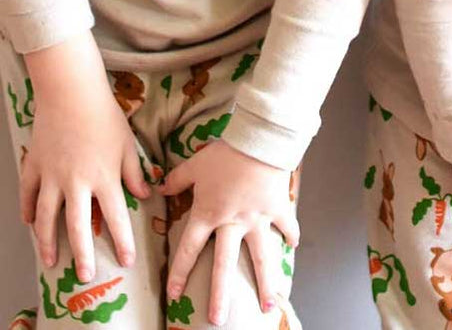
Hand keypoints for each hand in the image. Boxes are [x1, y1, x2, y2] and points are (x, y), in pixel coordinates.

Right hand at [20, 33, 149, 283]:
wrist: (71, 90)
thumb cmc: (104, 114)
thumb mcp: (127, 143)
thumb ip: (134, 171)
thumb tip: (145, 194)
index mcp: (103, 177)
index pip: (115, 217)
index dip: (123, 241)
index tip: (127, 260)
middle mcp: (76, 182)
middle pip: (78, 227)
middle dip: (82, 254)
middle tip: (85, 275)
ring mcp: (51, 175)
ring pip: (46, 217)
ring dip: (47, 242)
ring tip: (50, 261)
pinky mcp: (34, 164)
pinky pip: (27, 193)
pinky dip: (26, 210)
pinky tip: (29, 223)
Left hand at [162, 141, 298, 325]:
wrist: (258, 140)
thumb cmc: (224, 152)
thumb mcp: (195, 165)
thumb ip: (177, 180)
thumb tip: (158, 187)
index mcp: (208, 213)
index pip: (189, 248)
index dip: (180, 272)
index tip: (174, 294)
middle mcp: (231, 223)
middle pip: (223, 265)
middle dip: (220, 294)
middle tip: (217, 320)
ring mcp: (257, 219)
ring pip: (260, 257)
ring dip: (264, 283)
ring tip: (267, 306)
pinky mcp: (277, 209)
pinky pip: (286, 226)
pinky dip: (291, 236)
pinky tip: (293, 249)